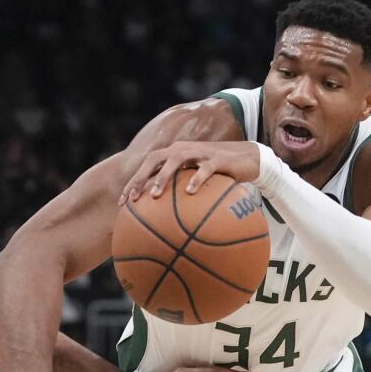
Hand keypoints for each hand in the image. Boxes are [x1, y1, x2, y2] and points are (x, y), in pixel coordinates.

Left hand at [117, 141, 261, 204]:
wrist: (248, 159)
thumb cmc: (217, 175)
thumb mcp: (195, 182)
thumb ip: (179, 194)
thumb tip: (162, 221)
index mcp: (174, 154)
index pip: (147, 165)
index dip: (133, 181)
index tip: (122, 203)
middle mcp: (183, 150)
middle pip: (155, 159)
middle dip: (140, 177)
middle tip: (132, 198)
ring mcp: (199, 152)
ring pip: (176, 159)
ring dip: (163, 177)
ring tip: (154, 195)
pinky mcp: (217, 159)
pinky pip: (204, 169)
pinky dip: (196, 179)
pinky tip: (189, 192)